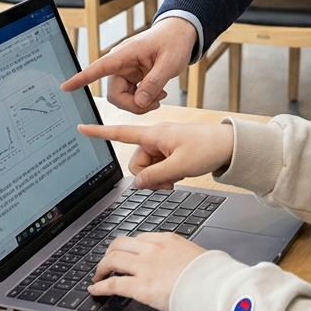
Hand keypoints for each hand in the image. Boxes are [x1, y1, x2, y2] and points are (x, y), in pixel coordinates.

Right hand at [61, 18, 196, 112]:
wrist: (181, 34)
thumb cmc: (174, 41)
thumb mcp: (169, 63)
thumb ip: (154, 82)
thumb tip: (139, 101)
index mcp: (125, 54)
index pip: (98, 68)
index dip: (81, 78)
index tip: (65, 87)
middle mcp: (121, 63)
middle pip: (115, 94)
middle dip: (133, 105)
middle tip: (154, 103)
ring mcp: (127, 71)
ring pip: (123, 98)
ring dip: (140, 104)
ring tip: (160, 97)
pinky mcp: (133, 77)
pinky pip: (132, 96)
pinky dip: (144, 100)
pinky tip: (158, 95)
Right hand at [78, 122, 233, 188]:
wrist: (228, 145)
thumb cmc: (207, 149)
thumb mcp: (179, 167)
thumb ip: (154, 176)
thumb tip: (136, 183)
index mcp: (154, 134)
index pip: (121, 132)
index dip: (100, 132)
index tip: (82, 127)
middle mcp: (156, 138)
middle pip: (136, 162)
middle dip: (147, 177)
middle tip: (168, 183)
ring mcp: (164, 145)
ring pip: (148, 168)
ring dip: (158, 178)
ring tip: (177, 178)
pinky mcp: (171, 151)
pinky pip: (159, 167)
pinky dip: (166, 175)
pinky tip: (180, 175)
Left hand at [90, 233, 203, 310]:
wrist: (211, 286)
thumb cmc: (207, 273)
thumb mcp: (192, 254)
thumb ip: (178, 253)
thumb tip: (178, 261)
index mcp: (166, 239)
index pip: (139, 238)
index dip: (127, 247)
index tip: (124, 253)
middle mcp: (152, 249)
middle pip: (120, 243)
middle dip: (109, 252)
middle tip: (107, 262)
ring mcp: (145, 266)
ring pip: (112, 259)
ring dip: (102, 268)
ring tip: (98, 276)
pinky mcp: (140, 286)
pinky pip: (113, 283)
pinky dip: (100, 286)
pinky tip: (95, 289)